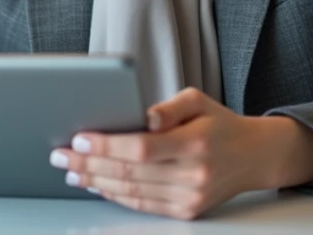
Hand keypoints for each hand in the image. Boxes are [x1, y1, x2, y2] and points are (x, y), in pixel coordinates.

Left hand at [50, 87, 312, 219]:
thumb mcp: (198, 100)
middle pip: (129, 172)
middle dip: (89, 163)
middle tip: (60, 154)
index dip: (106, 145)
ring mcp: (190, 197)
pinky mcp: (186, 211)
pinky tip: (97, 184)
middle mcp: (194, 174)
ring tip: (71, 170)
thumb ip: (169, 107)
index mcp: (196, 142)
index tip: (79, 138)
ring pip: (132, 192)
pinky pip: (143, 205)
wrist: (253, 156)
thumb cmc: (219, 123)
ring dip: (96, 181)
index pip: (141, 147)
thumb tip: (141, 116)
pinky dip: (115, 195)